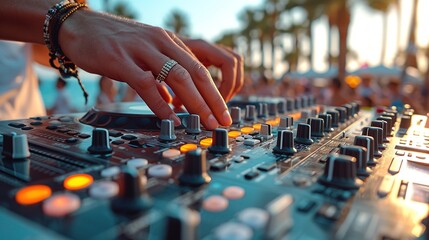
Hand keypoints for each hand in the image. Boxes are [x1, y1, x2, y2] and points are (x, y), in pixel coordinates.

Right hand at [58, 10, 231, 128]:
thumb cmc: (114, 43)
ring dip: (194, 103)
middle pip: (195, 73)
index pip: (200, 69)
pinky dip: (161, 104)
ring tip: (204, 122)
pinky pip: (146, 83)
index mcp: (169, 41)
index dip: (215, 92)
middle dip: (212, 100)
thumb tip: (172, 102)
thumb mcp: (144, 56)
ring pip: (177, 76)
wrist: (79, 26)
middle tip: (222, 121)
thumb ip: (160, 77)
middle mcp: (160, 42)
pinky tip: (170, 118)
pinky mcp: (120, 59)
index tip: (222, 113)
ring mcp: (141, 49)